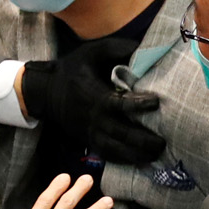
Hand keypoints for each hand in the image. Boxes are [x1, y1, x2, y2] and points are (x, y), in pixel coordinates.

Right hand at [20, 38, 164, 164]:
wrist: (46, 92)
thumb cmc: (72, 70)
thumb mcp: (90, 53)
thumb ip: (115, 49)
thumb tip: (140, 48)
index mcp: (96, 97)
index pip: (120, 104)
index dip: (139, 105)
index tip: (156, 102)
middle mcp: (95, 118)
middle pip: (122, 134)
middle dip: (143, 140)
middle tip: (163, 142)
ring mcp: (91, 133)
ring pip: (116, 150)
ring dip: (137, 155)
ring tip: (156, 155)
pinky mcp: (89, 141)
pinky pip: (108, 155)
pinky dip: (125, 160)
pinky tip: (141, 161)